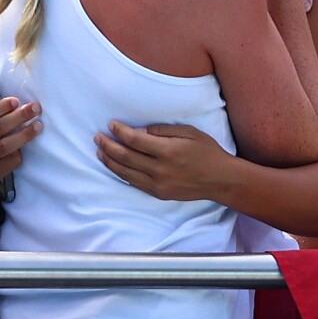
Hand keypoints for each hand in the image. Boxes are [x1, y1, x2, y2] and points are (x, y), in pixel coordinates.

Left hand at [95, 121, 236, 203]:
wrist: (219, 179)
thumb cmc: (206, 151)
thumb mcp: (189, 132)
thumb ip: (161, 131)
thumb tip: (138, 131)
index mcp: (168, 151)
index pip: (135, 140)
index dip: (120, 131)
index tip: (111, 125)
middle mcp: (160, 169)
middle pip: (126, 156)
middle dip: (108, 145)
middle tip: (98, 137)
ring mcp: (158, 184)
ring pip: (126, 172)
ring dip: (110, 161)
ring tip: (99, 152)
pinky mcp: (159, 193)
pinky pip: (134, 183)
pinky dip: (122, 173)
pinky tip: (115, 166)